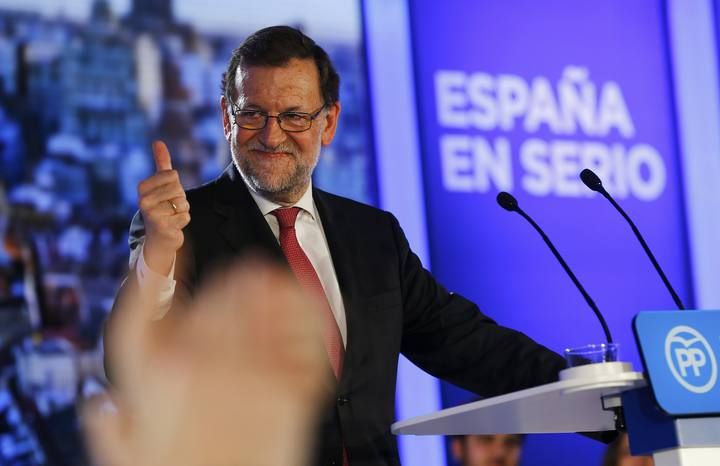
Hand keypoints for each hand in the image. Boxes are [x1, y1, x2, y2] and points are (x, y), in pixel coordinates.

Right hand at [85, 259, 330, 465]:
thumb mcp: (129, 456)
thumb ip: (111, 427)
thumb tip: (100, 402)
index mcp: (152, 371)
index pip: (144, 301)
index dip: (155, 263)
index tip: (171, 242)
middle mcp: (199, 361)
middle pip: (222, 292)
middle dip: (239, 277)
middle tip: (253, 272)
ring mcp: (247, 373)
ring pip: (267, 303)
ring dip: (278, 285)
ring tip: (284, 280)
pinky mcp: (289, 391)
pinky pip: (304, 338)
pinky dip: (311, 317)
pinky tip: (312, 308)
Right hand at [137, 140, 189, 274]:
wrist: (158, 237)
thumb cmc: (162, 206)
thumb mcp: (160, 184)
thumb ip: (161, 163)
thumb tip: (158, 141)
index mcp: (142, 187)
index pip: (172, 175)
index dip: (175, 185)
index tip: (166, 195)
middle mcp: (143, 200)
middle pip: (179, 189)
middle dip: (180, 198)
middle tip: (169, 207)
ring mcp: (152, 215)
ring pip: (183, 203)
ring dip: (183, 210)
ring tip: (171, 216)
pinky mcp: (162, 227)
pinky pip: (186, 216)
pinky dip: (184, 221)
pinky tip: (173, 225)